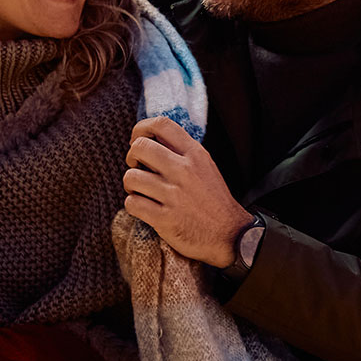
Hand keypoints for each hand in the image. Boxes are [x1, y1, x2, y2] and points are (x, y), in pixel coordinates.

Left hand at [123, 115, 252, 266]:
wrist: (230, 235)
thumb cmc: (214, 201)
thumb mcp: (206, 167)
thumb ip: (183, 151)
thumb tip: (154, 139)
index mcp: (195, 154)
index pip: (161, 124)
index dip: (141, 128)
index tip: (138, 140)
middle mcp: (184, 171)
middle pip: (140, 147)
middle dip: (131, 157)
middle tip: (136, 167)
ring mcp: (174, 195)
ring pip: (131, 177)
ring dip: (131, 184)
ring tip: (140, 190)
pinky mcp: (165, 218)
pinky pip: (132, 203)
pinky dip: (133, 205)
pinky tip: (143, 207)